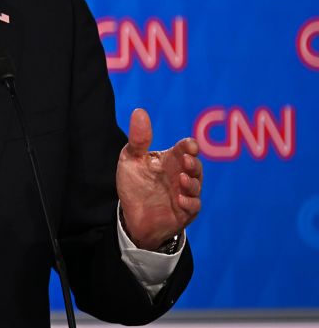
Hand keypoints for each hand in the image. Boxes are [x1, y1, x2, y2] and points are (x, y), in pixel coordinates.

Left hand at [116, 108, 202, 250]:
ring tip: (182, 179)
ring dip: (192, 182)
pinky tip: (180, 200)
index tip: (188, 146)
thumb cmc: (134, 185)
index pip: (186, 148)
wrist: (132, 217)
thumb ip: (138, 139)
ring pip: (197, 185)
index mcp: (171, 160)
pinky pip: (193, 207)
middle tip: (186, 161)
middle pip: (196, 166)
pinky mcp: (185, 212)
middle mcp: (181, 175)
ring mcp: (185, 194)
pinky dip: (189, 203)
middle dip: (194, 163)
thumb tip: (139, 111)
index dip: (190, 146)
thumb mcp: (131, 160)